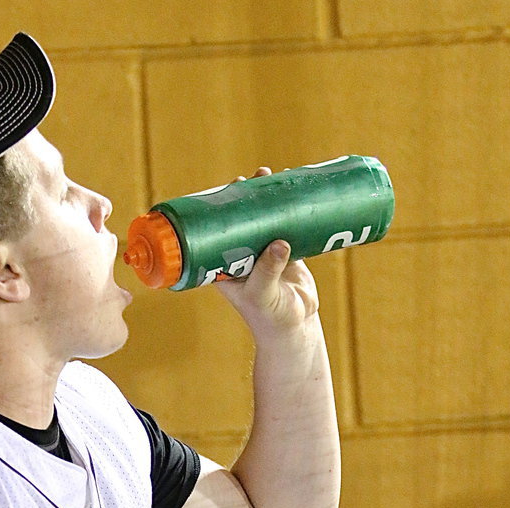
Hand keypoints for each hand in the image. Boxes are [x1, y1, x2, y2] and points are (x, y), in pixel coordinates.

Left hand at [215, 168, 319, 338]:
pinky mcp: (285, 252)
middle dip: (242, 198)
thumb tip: (280, 243)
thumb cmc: (270, 317)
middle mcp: (241, 256)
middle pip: (239, 220)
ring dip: (265, 199)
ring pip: (262, 219)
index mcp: (224, 266)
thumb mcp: (264, 295)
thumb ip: (268, 271)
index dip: (217, 211)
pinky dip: (287, 210)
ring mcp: (263, 253)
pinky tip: (292, 190)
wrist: (295, 329)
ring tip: (267, 176)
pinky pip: (284, 226)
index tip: (223, 191)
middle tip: (249, 180)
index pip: (214, 233)